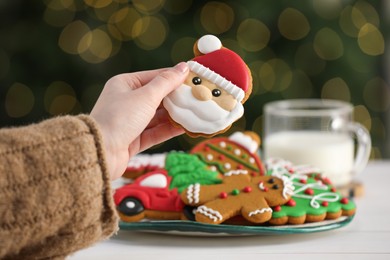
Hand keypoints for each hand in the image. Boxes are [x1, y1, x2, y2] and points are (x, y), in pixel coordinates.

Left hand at [90, 62, 188, 179]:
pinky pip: (155, 131)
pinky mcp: (134, 139)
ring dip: (175, 115)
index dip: (174, 77)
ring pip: (158, 116)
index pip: (154, 77)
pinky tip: (186, 127)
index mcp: (124, 85)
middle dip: (177, 99)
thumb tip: (183, 67)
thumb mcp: (145, 96)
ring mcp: (130, 121)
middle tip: (199, 97)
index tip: (194, 78)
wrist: (100, 152)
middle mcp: (127, 101)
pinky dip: (169, 129)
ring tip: (196, 113)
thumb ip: (166, 83)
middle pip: (158, 97)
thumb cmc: (119, 118)